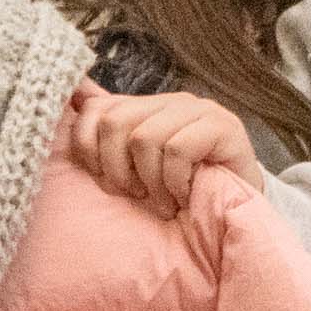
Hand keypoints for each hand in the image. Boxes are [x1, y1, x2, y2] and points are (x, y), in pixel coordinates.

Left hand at [62, 83, 262, 216]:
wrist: (235, 216)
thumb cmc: (180, 197)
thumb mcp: (133, 171)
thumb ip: (105, 136)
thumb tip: (75, 93)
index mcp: (145, 108)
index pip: (94, 110)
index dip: (89, 150)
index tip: (107, 183)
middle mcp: (170, 102)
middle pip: (114, 123)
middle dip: (118, 170)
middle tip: (138, 195)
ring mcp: (199, 110)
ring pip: (145, 138)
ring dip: (151, 182)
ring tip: (166, 201)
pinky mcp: (224, 127)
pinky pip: (177, 149)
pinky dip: (175, 182)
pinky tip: (186, 195)